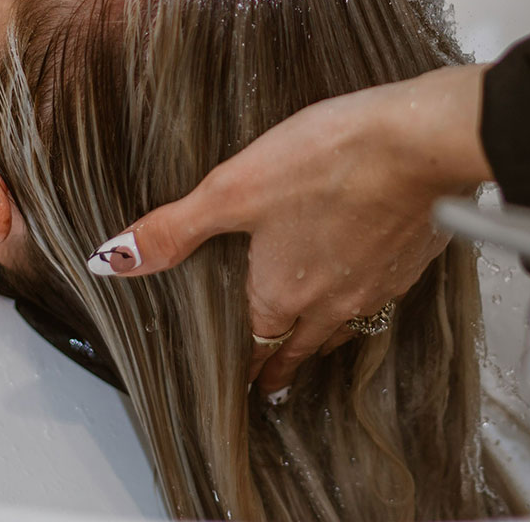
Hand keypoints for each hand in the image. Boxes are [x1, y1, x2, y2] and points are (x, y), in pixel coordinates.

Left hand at [86, 64, 491, 393]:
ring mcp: (377, 286)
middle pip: (302, 346)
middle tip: (276, 379)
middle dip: (284, 363)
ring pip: (345, 326)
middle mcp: (331, 302)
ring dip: (325, 337)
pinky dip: (366, 297)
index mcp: (282, 292)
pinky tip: (366, 277)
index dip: (247, 367)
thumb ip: (174, 229)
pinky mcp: (410, 261)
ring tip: (316, 341)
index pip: (258, 347)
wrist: (417, 144)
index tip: (246, 385)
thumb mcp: (234, 188)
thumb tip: (112, 260)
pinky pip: (382, 296)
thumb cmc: (328, 161)